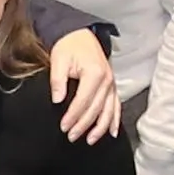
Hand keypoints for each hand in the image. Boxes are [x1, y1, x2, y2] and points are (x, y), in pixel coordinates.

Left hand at [42, 29, 123, 143]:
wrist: (80, 35)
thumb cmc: (68, 46)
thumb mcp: (58, 60)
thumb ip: (58, 81)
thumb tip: (57, 100)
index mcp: (94, 73)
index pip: (83, 101)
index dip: (73, 116)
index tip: (63, 127)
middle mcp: (106, 80)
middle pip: (96, 109)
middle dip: (83, 125)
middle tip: (71, 136)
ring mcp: (111, 84)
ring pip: (108, 111)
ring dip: (100, 128)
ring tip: (89, 140)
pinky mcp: (112, 86)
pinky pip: (116, 106)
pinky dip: (114, 120)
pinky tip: (111, 132)